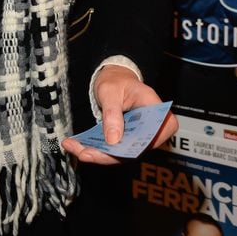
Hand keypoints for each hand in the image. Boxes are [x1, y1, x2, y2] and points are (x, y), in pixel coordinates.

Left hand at [61, 65, 177, 164]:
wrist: (112, 81)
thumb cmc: (115, 81)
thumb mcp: (110, 91)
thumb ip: (112, 113)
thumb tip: (113, 140)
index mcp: (154, 106)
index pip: (163, 128)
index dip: (148, 143)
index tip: (122, 149)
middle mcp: (151, 125)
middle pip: (138, 147)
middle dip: (108, 155)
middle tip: (83, 153)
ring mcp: (139, 136)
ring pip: (123, 154)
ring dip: (97, 154)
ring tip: (73, 147)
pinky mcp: (126, 141)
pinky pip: (113, 151)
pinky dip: (94, 150)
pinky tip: (75, 145)